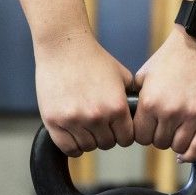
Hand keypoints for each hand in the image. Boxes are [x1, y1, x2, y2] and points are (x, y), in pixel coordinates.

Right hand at [35, 30, 135, 156]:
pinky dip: (72, 145)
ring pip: (87, 147)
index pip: (126, 138)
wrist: (64, 46)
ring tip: (86, 127)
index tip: (117, 130)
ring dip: (89, 139)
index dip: (123, 134)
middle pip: (107, 144)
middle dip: (106, 136)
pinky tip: (74, 135)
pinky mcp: (54, 120)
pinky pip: (67, 147)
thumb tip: (141, 115)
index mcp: (116, 107)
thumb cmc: (93, 59)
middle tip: (100, 125)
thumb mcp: (122, 75)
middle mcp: (96, 116)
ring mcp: (73, 120)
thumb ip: (132, 97)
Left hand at [133, 26, 195, 161]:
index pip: (140, 136)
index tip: (148, 129)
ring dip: (176, 143)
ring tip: (176, 132)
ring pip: (178, 147)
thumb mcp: (144, 75)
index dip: (143, 134)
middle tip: (164, 127)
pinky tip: (187, 152)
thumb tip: (127, 119)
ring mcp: (192, 115)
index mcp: (150, 102)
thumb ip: (136, 99)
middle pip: (158, 143)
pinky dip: (192, 153)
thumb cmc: (171, 58)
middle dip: (159, 137)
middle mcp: (170, 111)